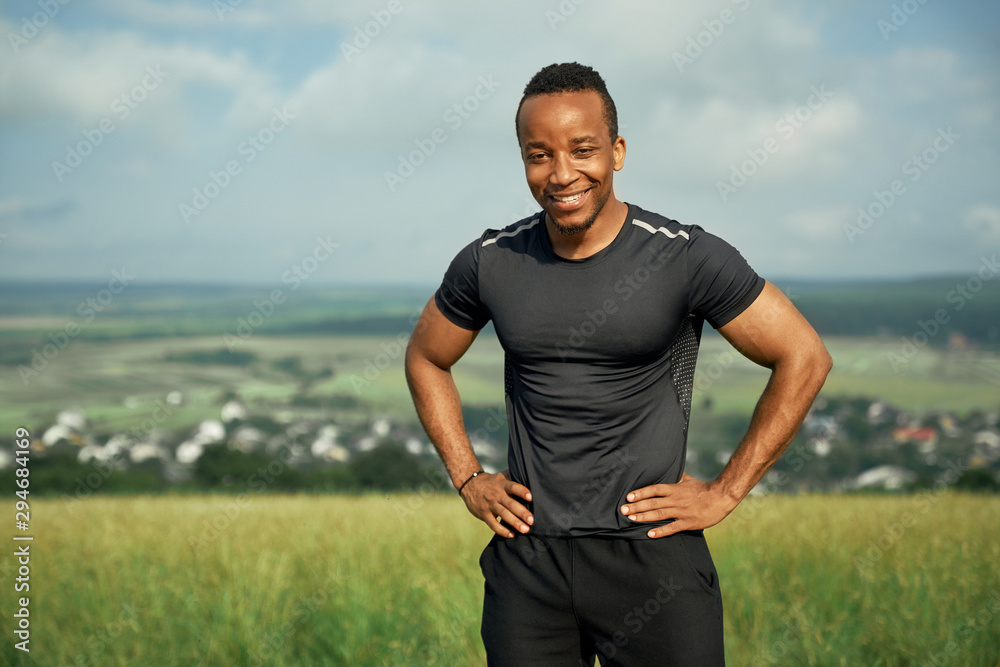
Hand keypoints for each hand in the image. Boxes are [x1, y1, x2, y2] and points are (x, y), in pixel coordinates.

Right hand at [460, 470, 532, 537]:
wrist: (470, 485)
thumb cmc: (492, 482)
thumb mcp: (502, 476)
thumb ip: (514, 477)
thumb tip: (532, 479)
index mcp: (502, 484)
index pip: (513, 487)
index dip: (521, 491)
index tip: (531, 497)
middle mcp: (496, 495)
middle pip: (510, 504)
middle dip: (521, 512)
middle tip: (531, 520)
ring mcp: (490, 505)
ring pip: (503, 515)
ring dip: (515, 523)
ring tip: (525, 530)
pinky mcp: (484, 514)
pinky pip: (493, 524)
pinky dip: (502, 531)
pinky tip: (511, 535)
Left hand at [619, 473, 737, 538]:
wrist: (721, 497)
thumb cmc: (703, 488)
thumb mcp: (688, 480)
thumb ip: (675, 477)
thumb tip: (667, 469)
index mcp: (675, 489)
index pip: (654, 489)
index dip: (641, 493)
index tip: (628, 497)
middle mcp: (676, 500)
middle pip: (653, 503)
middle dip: (637, 506)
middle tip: (623, 510)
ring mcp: (681, 512)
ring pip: (659, 515)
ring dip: (644, 517)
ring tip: (631, 520)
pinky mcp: (688, 523)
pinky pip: (672, 528)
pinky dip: (661, 531)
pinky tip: (650, 534)